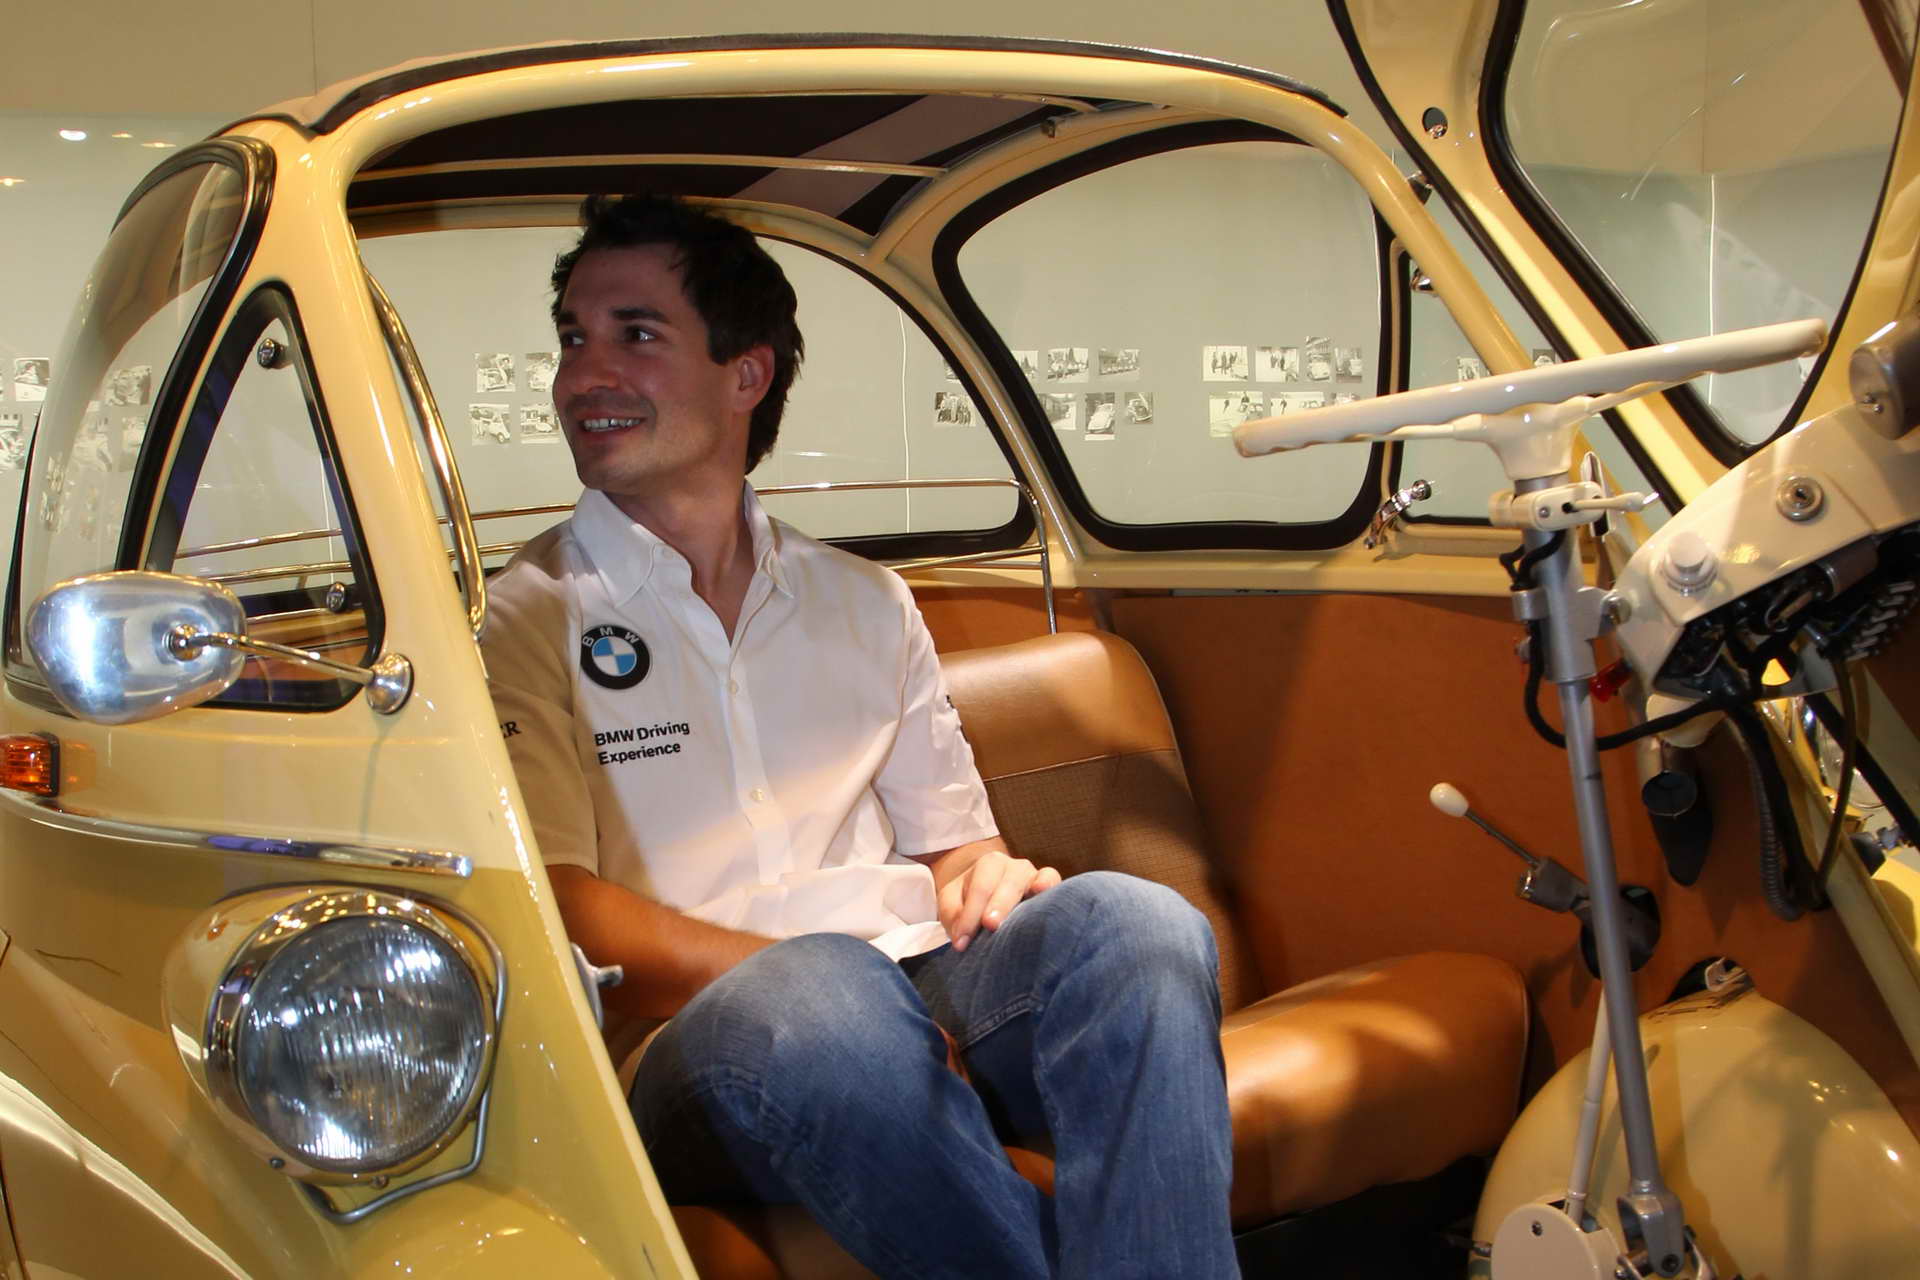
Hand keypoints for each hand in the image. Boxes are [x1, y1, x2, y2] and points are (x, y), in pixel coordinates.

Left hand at [936, 847, 1061, 952]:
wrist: (992, 900)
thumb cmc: (970, 902)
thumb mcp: (953, 905)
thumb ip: (954, 916)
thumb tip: (963, 938)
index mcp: (989, 865)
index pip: (980, 889)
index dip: (970, 916)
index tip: (961, 942)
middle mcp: (1015, 867)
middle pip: (1007, 884)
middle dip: (998, 905)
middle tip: (990, 925)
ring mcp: (1036, 876)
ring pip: (1034, 881)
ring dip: (1027, 899)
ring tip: (1023, 915)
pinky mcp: (1052, 889)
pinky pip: (1053, 881)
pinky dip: (1050, 886)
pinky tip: (1044, 894)